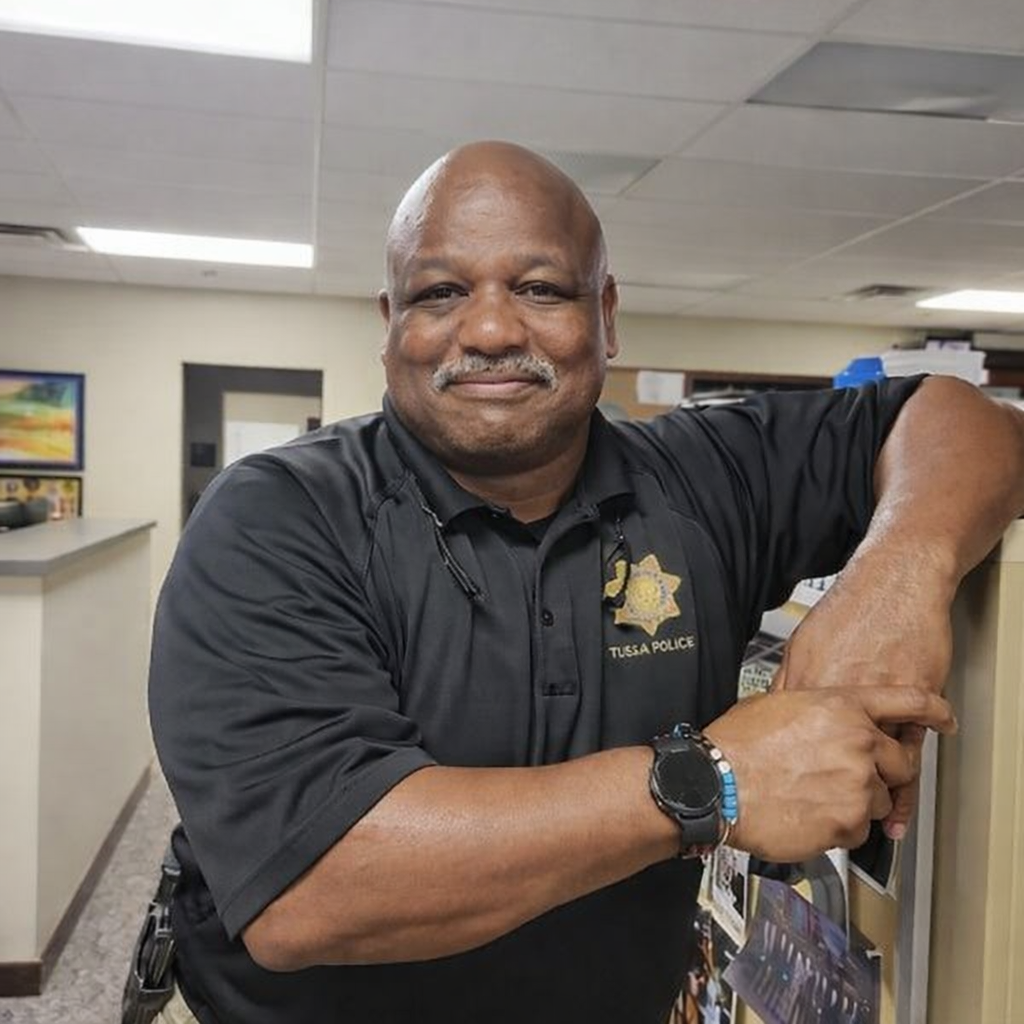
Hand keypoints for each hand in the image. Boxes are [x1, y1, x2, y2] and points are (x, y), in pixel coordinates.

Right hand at [703, 686, 955, 862]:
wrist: (714, 785)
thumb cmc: (734, 746)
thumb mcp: (776, 704)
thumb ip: (816, 708)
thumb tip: (824, 713)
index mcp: (841, 706)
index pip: (909, 701)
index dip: (934, 710)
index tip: (945, 718)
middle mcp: (857, 742)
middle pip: (901, 762)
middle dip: (883, 774)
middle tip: (853, 779)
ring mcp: (856, 784)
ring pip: (879, 799)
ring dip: (856, 803)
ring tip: (813, 797)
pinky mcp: (848, 823)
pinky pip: (860, 830)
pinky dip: (839, 828)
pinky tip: (807, 815)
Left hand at [772, 547, 954, 838]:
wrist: (895, 581)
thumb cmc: (851, 610)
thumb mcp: (803, 644)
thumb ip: (789, 682)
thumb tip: (771, 710)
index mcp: (812, 684)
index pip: (791, 737)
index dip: (782, 770)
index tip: (773, 797)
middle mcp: (844, 697)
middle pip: (831, 758)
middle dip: (825, 795)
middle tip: (820, 824)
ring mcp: (881, 701)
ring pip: (875, 762)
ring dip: (872, 799)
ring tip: (870, 830)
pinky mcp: (914, 701)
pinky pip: (912, 751)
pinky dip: (908, 781)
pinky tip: (904, 803)